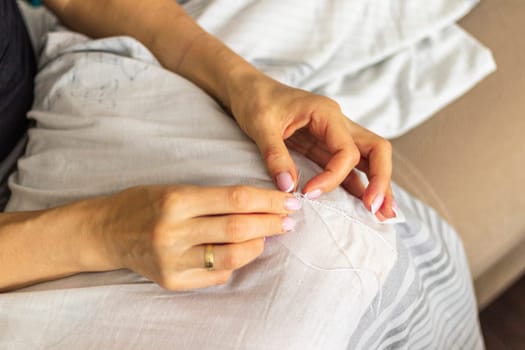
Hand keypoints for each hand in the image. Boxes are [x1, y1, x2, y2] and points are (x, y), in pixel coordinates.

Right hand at [92, 185, 299, 289]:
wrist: (107, 232)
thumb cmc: (144, 204)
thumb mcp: (176, 190)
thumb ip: (216, 200)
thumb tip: (260, 207)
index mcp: (176, 201)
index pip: (235, 199)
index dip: (268, 200)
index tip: (288, 200)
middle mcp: (173, 232)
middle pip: (238, 228)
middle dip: (271, 223)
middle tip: (288, 220)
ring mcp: (172, 261)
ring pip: (232, 257)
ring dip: (258, 245)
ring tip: (267, 235)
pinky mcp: (172, 281)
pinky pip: (217, 276)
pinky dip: (235, 263)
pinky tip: (239, 252)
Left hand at [228, 74, 394, 219]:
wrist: (249, 90)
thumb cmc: (256, 101)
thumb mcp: (260, 125)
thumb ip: (275, 156)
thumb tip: (289, 188)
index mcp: (326, 113)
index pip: (346, 151)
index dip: (332, 177)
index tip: (309, 193)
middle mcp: (338, 124)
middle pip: (376, 150)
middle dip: (380, 180)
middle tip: (375, 210)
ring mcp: (335, 136)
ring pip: (369, 160)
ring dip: (377, 186)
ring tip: (382, 217)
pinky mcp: (326, 148)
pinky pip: (350, 168)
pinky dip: (358, 186)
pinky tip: (363, 207)